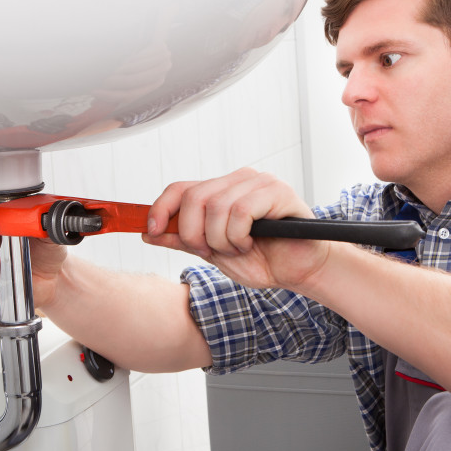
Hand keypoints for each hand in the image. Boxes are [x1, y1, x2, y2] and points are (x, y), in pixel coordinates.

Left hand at [143, 168, 329, 291]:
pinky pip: (240, 211)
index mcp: (221, 190)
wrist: (300, 270)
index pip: (180, 188)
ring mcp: (259, 182)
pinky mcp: (278, 191)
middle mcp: (238, 180)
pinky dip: (239, 235)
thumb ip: (185, 240)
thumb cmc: (265, 259)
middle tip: (213, 252)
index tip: (151, 230)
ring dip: (221, 240)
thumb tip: (150, 233)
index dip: (160, 208)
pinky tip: (251, 243)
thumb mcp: (214, 254)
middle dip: (195, 234)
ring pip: (216, 206)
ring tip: (239, 249)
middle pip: (194, 197)